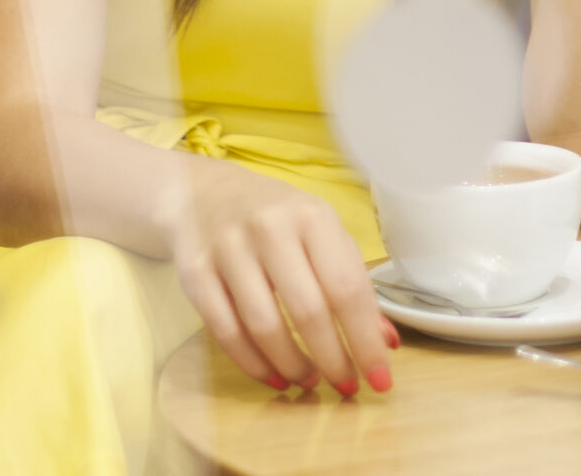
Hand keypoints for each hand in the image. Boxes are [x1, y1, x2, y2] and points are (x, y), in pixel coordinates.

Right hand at [166, 158, 396, 394]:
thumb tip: (385, 341)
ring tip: (309, 380)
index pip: (347, 287)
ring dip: (292, 365)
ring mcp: (228, 251)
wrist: (205, 195)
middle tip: (346, 385)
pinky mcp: (195, 274)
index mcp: (313, 217)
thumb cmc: (279, 219)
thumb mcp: (323, 234)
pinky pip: (226, 332)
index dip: (365, 339)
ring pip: (264, 327)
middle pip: (308, 311)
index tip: (380, 376)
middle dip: (332, 359)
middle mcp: (270, 230)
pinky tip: (274, 375)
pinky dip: (253, 363)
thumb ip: (354, 282)